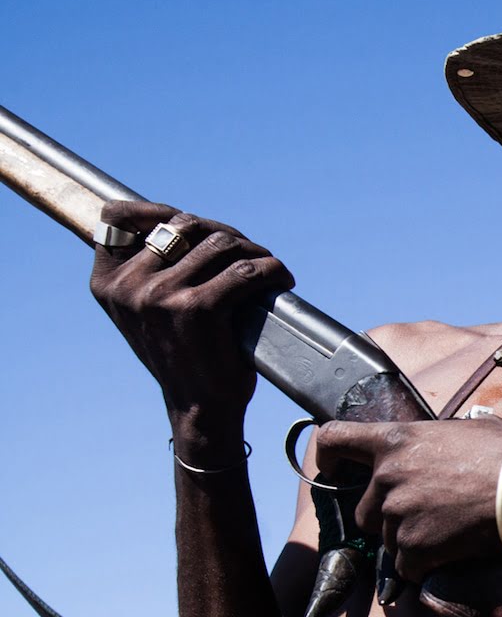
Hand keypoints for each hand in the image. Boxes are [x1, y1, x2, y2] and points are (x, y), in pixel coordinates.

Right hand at [89, 200, 293, 448]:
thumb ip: (149, 268)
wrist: (199, 407)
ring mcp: (160, 296)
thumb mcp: (146, 310)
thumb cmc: (181, 353)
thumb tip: (183, 220)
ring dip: (253, 252)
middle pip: (186, 225)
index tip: (193, 224)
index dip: (157, 210)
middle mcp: (128, 286)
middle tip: (247, 255)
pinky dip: (271, 270)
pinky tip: (280, 280)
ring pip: (220, 244)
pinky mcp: (199, 308)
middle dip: (224, 234)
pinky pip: (245, 270)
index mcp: (107, 283)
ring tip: (266, 269)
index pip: (118, 217)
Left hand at [313, 418, 501, 579]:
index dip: (327, 456)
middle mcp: (386, 477)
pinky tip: (454, 551)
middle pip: (365, 508)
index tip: (332, 469)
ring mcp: (396, 514)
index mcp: (395, 439)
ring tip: (451, 531)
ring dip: (411, 540)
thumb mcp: (464, 430)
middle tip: (429, 514)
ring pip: (387, 539)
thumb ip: (433, 440)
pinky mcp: (413, 548)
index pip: (334, 440)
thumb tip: (437, 444)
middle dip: (389, 515)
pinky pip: (406, 566)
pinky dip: (426, 565)